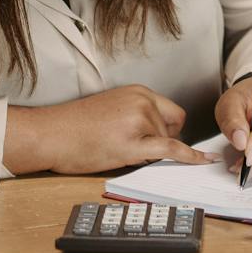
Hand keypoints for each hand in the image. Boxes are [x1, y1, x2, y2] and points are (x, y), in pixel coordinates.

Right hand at [3, 85, 207, 175]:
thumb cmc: (72, 127)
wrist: (49, 134)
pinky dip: (189, 157)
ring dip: (150, 153)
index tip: (164, 140)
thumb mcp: (110, 109)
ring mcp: (139, 119)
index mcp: (136, 91)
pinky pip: (171, 150)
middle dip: (161, 141)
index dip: (169, 129)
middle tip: (130, 146)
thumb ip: (136, 115)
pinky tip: (202, 161)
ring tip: (116, 149)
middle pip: (174, 127)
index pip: (172, 111)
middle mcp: (142, 100)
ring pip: (167, 142)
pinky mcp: (133, 142)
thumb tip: (160, 136)